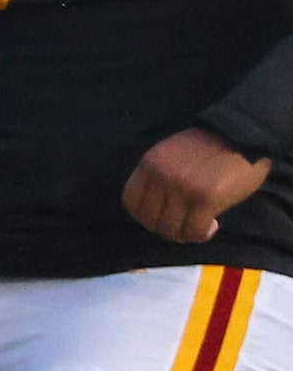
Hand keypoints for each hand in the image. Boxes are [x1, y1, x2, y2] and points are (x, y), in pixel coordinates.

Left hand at [124, 128, 273, 243]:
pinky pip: (195, 230)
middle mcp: (161, 176)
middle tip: (183, 227)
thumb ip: (157, 176)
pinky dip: (202, 234)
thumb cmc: (207, 148)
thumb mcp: (170, 155)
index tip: (161, 218)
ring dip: (185, 234)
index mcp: (149, 164)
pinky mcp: (206, 198)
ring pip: (170, 229)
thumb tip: (152, 208)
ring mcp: (182, 187)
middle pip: (149, 219)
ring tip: (199, 227)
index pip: (130, 202)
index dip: (144, 216)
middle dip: (165, 229)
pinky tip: (213, 225)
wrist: (240, 136)